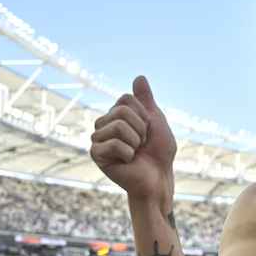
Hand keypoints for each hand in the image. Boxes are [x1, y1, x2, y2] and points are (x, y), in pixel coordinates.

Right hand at [89, 75, 176, 200]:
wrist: (158, 178)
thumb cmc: (159, 153)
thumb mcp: (156, 121)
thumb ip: (145, 100)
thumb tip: (139, 77)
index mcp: (116, 115)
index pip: (125, 99)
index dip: (143, 114)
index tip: (147, 130)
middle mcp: (103, 125)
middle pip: (121, 110)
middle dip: (140, 128)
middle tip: (141, 144)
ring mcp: (98, 139)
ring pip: (118, 125)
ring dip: (135, 141)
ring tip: (135, 152)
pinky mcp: (96, 155)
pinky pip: (114, 143)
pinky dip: (128, 153)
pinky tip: (127, 162)